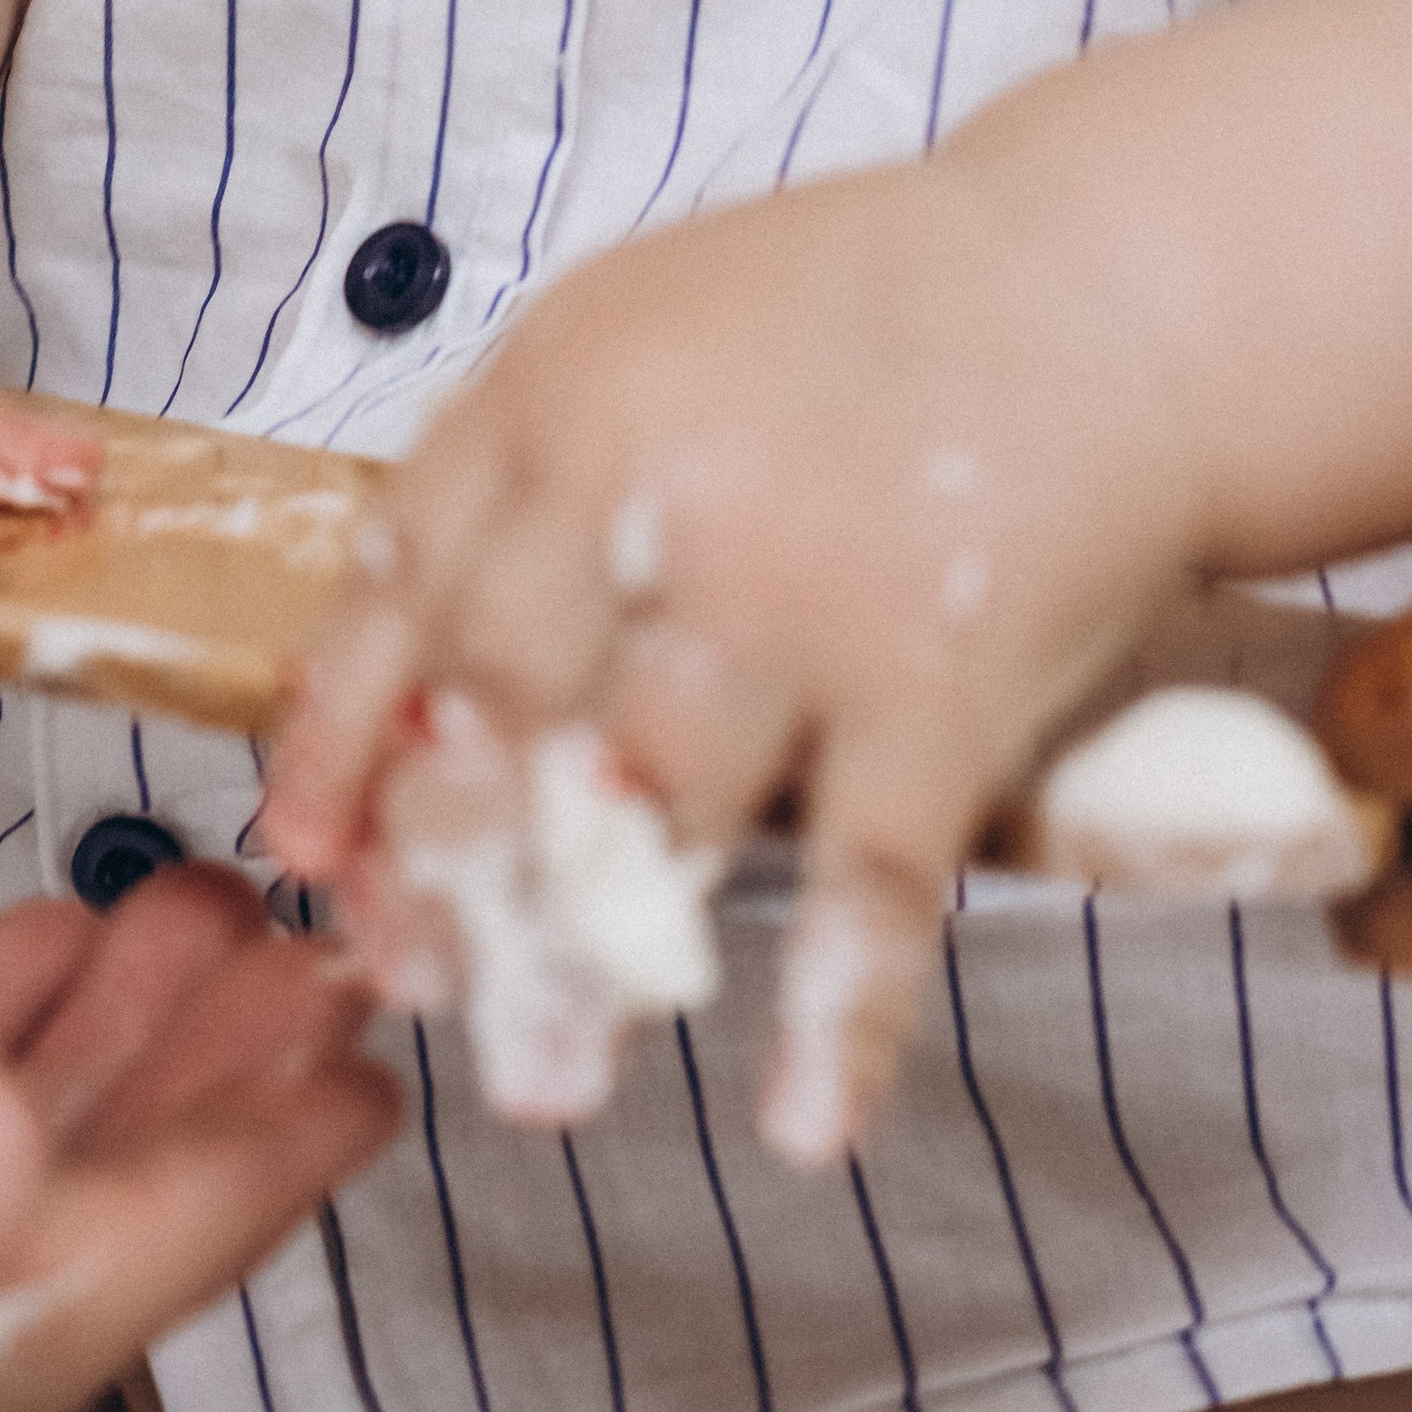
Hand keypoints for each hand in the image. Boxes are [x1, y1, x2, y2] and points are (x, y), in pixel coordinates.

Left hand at [267, 159, 1204, 1164]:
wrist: (1102, 286)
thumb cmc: (856, 323)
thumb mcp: (642, 330)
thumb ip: (523, 477)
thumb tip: (390, 677)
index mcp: (563, 388)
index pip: (404, 584)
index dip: (344, 734)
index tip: (309, 850)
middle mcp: (658, 489)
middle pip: (499, 710)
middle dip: (442, 862)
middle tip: (416, 984)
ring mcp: (798, 593)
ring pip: (652, 812)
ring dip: (591, 965)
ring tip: (543, 1080)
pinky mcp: (941, 681)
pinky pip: (869, 878)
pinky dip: (841, 1014)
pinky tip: (805, 1124)